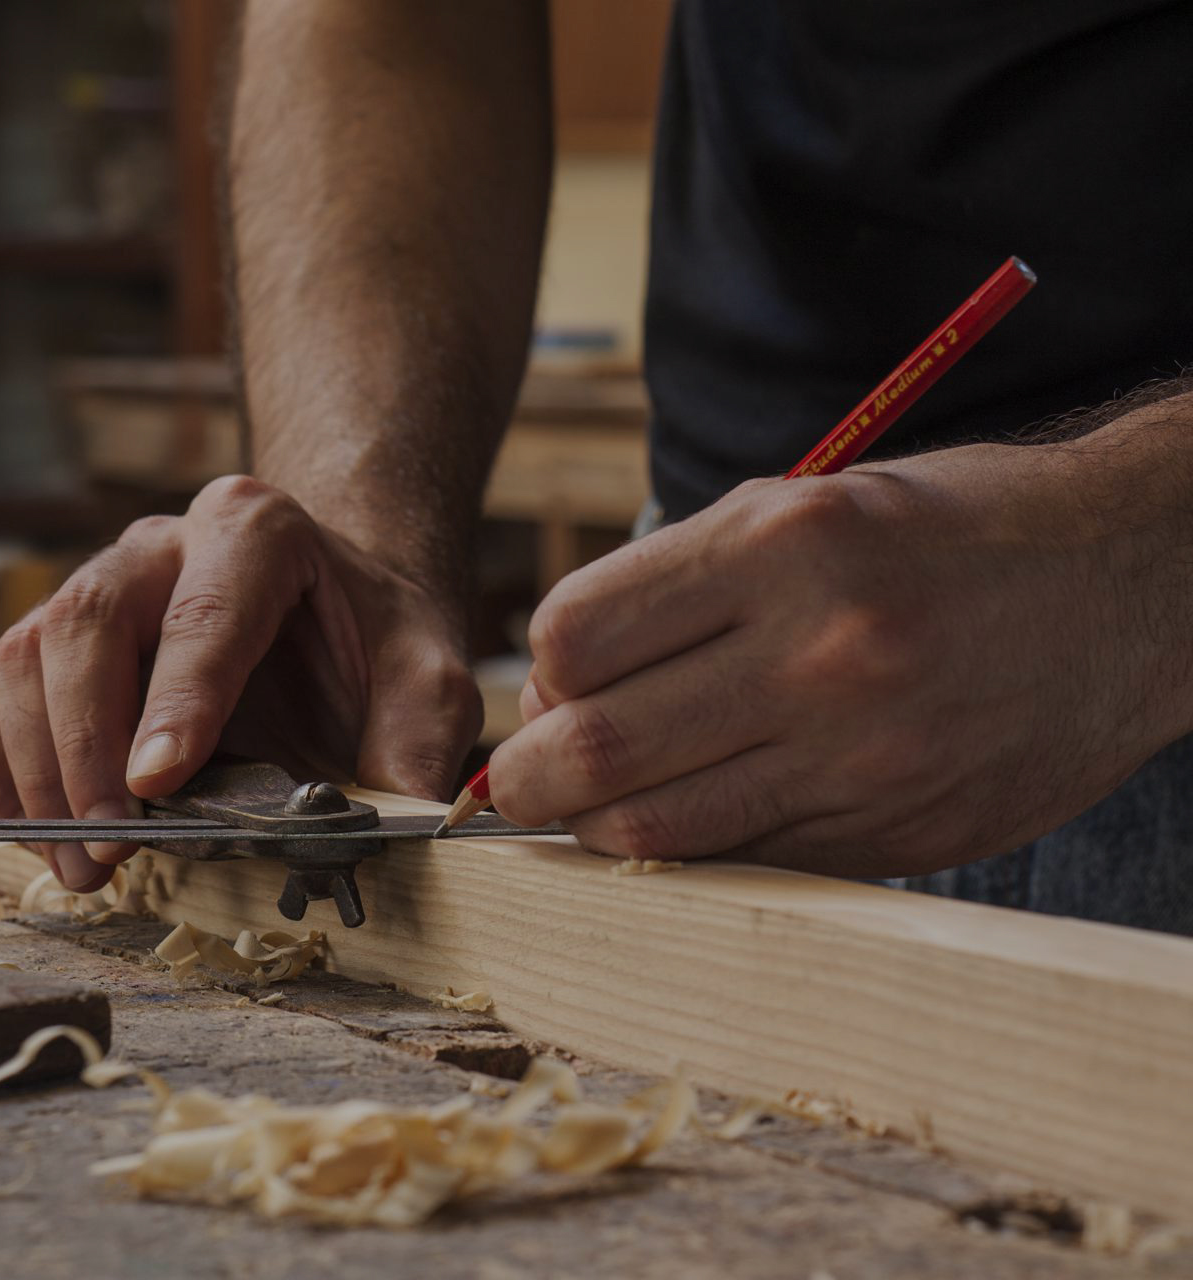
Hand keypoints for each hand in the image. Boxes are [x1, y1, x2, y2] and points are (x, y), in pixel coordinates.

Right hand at [0, 475, 481, 890]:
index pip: (204, 613)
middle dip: (84, 751)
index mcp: (255, 531)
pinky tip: (28, 828)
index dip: (175, 702)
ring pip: (21, 658)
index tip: (155, 784)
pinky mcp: (51, 636)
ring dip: (33, 773)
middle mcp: (160, 544)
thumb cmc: (374, 638)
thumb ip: (420, 744)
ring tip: (80, 865)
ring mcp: (93, 584)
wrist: (334, 601)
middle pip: (84, 627)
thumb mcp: (431, 679)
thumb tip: (394, 826)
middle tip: (107, 849)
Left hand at [488, 442, 1191, 877]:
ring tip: (597, 802)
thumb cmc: (941, 531)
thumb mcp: (805, 504)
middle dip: (529, 776)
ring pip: (658, 829)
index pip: (578, 635)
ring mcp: (865, 755)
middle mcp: (822, 651)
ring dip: (597, 825)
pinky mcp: (899, 831)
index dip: (541, 671)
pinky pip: (747, 860)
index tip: (552, 684)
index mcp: (785, 544)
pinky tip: (696, 814)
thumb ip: (680, 586)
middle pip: (598, 748)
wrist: (1127, 582)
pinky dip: (694, 848)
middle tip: (524, 777)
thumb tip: (559, 684)